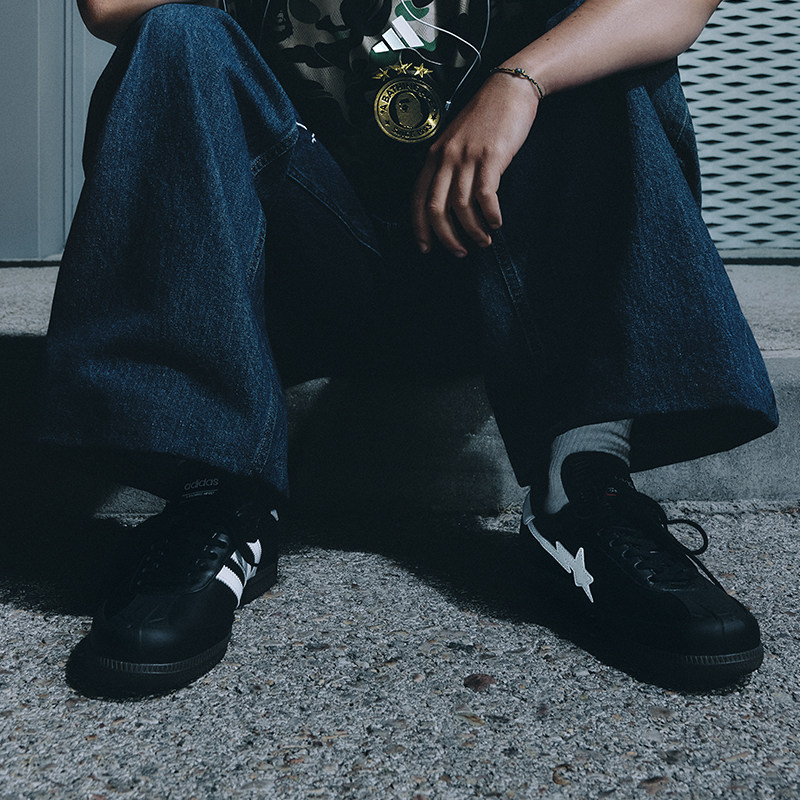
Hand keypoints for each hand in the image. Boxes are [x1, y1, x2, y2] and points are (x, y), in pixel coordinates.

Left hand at [411, 73, 539, 256]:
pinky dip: (490, 215)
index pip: (417, 199)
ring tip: (483, 241)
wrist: (509, 88)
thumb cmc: (485, 118)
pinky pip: (485, 196)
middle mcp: (446, 158)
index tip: (426, 248)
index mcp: (434, 155)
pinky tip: (496, 223)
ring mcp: (467, 157)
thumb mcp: (456, 141)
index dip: (419, 228)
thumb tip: (450, 203)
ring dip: (472, 230)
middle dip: (446, 237)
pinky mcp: (490, 157)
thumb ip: (449, 167)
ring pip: (461, 206)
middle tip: (459, 252)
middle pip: (436, 208)